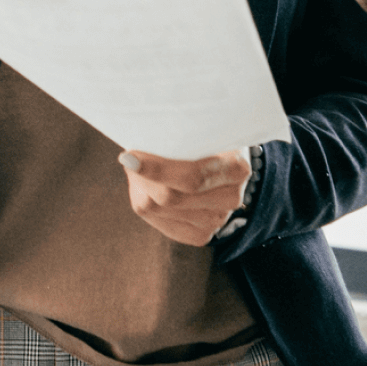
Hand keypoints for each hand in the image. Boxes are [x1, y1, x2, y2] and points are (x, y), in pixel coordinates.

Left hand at [119, 147, 251, 246]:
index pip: (191, 177)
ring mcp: (218, 220)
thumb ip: (169, 139)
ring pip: (158, 209)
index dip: (157, 169)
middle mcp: (231, 198)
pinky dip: (146, 203)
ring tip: (145, 172)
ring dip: (142, 188)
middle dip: (143, 177)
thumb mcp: (193, 130)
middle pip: (170, 197)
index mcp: (236, 168)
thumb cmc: (200, 141)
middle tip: (132, 159)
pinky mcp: (201, 235)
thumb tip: (131, 158)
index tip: (130, 156)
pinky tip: (150, 190)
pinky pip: (158, 222)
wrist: (216, 161)